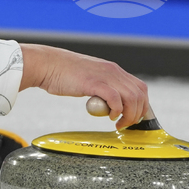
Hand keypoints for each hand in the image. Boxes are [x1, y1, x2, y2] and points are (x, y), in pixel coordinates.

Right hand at [18, 43, 148, 129]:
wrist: (46, 64)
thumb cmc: (62, 73)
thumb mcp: (89, 78)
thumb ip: (101, 87)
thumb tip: (107, 103)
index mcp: (112, 69)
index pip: (139, 87)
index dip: (141, 104)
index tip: (134, 116)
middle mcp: (112, 71)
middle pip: (139, 94)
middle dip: (137, 113)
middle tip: (125, 124)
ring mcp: (104, 76)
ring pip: (131, 97)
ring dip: (129, 115)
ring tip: (118, 123)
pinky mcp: (94, 83)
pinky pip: (115, 98)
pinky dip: (117, 110)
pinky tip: (109, 116)